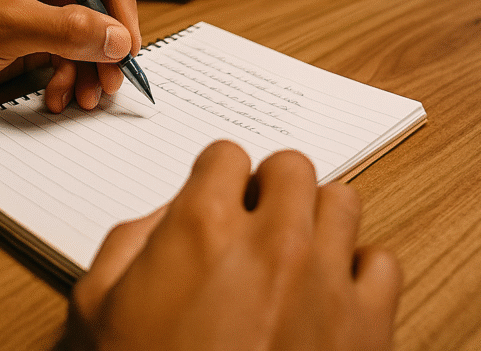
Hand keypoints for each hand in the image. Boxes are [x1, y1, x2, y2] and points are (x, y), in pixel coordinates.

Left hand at [0, 0, 139, 111]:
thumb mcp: (7, 24)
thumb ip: (67, 29)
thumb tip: (118, 39)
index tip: (125, 40)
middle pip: (102, 1)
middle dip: (109, 42)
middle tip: (112, 79)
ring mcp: (38, 7)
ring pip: (89, 34)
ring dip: (92, 67)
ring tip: (88, 97)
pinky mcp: (30, 38)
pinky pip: (68, 56)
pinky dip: (69, 78)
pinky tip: (56, 97)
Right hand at [61, 143, 400, 350]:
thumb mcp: (98, 307)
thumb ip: (130, 241)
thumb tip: (168, 215)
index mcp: (203, 227)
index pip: (226, 154)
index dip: (216, 177)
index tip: (218, 199)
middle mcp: (270, 241)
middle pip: (291, 166)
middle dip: (270, 188)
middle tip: (257, 221)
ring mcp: (324, 281)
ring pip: (342, 201)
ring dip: (317, 220)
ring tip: (297, 252)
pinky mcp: (367, 327)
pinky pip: (382, 263)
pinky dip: (361, 272)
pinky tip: (333, 293)